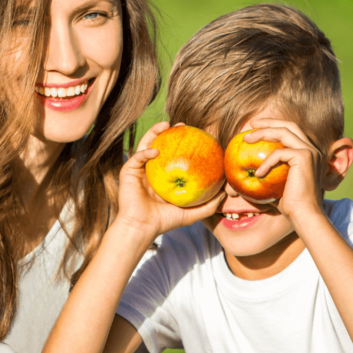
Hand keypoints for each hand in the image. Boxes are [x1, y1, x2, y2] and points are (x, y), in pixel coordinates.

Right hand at [117, 122, 224, 239]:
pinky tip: (156, 151)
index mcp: (163, 177)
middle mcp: (151, 171)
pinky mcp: (128, 172)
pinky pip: (137, 157)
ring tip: (166, 125)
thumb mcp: (191, 213)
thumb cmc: (164, 221)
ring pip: (145, 145)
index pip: (172, 154)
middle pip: (159, 145)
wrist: (142, 228)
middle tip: (182, 125)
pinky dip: (146, 152)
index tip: (195, 135)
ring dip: (154, 132)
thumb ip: (208, 205)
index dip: (182, 143)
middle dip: (169, 132)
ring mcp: (138, 170)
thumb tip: (225, 193)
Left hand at [241, 119, 326, 222]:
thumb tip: (240, 177)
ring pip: (283, 132)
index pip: (290, 131)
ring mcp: (310, 151)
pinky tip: (258, 174)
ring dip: (262, 133)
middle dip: (268, 122)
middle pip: (288, 125)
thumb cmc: (289, 205)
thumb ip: (265, 175)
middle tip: (250, 125)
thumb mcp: (274, 186)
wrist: (304, 215)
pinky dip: (266, 162)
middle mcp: (311, 149)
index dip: (273, 125)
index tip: (254, 126)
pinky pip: (279, 153)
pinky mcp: (304, 157)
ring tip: (245, 140)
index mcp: (307, 153)